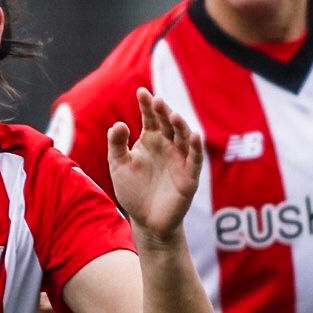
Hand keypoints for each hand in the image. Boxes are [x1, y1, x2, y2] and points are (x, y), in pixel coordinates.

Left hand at [107, 89, 202, 244]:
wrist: (145, 220)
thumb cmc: (132, 190)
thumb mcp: (118, 165)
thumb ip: (116, 145)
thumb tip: (118, 124)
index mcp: (150, 140)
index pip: (150, 118)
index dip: (146, 105)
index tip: (141, 92)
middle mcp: (167, 146)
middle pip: (167, 124)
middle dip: (163, 112)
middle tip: (156, 100)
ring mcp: (179, 160)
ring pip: (183, 138)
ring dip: (180, 126)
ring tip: (172, 115)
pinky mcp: (189, 176)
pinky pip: (195, 159)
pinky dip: (196, 147)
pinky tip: (194, 135)